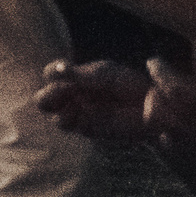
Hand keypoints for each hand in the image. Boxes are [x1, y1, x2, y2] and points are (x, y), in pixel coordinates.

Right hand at [34, 59, 155, 140]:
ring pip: (50, 110)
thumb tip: (59, 69)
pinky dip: (64, 118)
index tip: (62, 69)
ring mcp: (77, 111)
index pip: (52, 73)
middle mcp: (73, 94)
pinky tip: (77, 114)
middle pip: (44, 95)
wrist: (150, 107)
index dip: (52, 71)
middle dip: (49, 93)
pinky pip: (64, 124)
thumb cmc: (130, 85)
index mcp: (77, 77)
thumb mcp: (105, 74)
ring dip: (54, 106)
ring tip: (72, 104)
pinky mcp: (85, 127)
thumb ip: (81, 74)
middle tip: (64, 91)